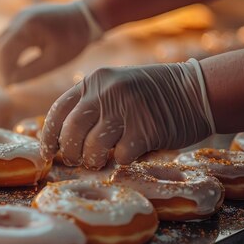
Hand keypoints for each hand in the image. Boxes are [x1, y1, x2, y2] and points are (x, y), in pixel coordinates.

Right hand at [0, 2, 91, 83]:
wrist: (86, 16)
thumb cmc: (74, 39)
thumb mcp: (55, 60)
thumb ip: (31, 71)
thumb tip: (12, 82)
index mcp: (27, 27)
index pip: (5, 51)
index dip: (4, 70)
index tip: (9, 85)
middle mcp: (20, 18)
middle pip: (0, 45)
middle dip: (3, 65)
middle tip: (10, 82)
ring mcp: (21, 15)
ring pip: (3, 40)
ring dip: (6, 58)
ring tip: (14, 74)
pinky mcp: (25, 17)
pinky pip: (11, 35)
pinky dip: (12, 49)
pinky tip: (19, 62)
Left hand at [40, 62, 213, 168]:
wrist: (195, 91)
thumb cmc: (150, 96)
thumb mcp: (114, 87)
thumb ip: (90, 105)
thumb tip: (61, 140)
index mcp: (93, 82)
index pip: (58, 111)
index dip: (49, 136)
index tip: (48, 152)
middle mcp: (105, 92)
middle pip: (71, 133)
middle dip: (70, 153)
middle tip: (77, 161)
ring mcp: (125, 110)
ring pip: (93, 148)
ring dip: (95, 161)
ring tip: (102, 160)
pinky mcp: (145, 129)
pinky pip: (121, 157)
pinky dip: (123, 161)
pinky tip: (130, 154)